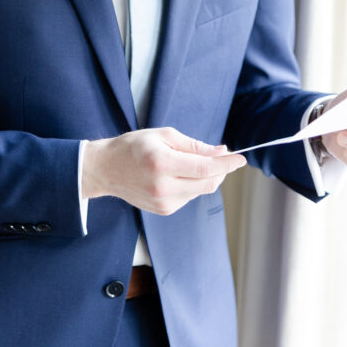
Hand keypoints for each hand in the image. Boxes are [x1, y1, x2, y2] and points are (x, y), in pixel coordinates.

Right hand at [82, 127, 246, 215]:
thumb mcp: (163, 135)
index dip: (227, 163)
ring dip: (207, 177)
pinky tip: (179, 174)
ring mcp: (163, 203)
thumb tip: (220, 151)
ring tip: (193, 162)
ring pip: (201, 191)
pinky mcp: (164, 210)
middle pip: (208, 183)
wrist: (105, 169)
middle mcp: (163, 187)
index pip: (205, 168)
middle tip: (223, 156)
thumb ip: (194, 146)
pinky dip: (193, 185)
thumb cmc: (133, 147)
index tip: (241, 158)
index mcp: (162, 163)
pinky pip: (190, 197)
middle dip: (221, 170)